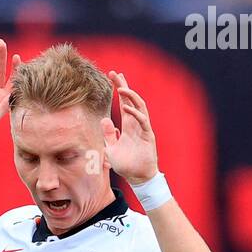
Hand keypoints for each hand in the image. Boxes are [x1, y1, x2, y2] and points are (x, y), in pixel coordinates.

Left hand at [100, 70, 158, 184]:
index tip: (111, 77)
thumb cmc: (126, 165)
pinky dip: (135, 114)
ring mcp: (143, 128)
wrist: (137, 177)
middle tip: (116, 74)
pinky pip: (142, 121)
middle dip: (123, 86)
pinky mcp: (148, 135)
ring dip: (130, 97)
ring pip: (139, 107)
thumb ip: (108, 135)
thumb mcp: (111, 149)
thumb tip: (103, 120)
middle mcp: (136, 123)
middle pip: (131, 100)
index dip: (118, 89)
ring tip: (120, 88)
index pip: (123, 103)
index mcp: (128, 125)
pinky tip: (126, 108)